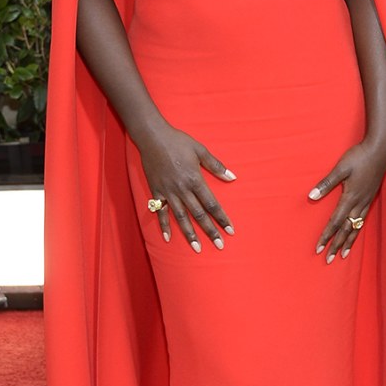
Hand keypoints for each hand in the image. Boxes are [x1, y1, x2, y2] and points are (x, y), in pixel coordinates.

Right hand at [139, 123, 235, 251]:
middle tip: (219, 245)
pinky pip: (160, 212)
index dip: (221, 218)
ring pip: (181, 217)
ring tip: (197, 248)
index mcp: (195, 179)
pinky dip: (164, 226)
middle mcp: (182, 189)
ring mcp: (168, 192)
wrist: (152, 137)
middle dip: (210, 231)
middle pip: (198, 215)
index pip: (212, 204)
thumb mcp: (200, 150)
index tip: (230, 230)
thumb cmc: (178, 141)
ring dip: (189, 234)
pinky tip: (168, 238)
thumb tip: (232, 178)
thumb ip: (216, 166)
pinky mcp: (156, 191)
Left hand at [308, 133, 385, 262]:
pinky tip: (354, 234)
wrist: (380, 150)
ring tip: (343, 255)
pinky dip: (357, 231)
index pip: (334, 222)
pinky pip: (362, 220)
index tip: (318, 249)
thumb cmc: (359, 156)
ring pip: (356, 227)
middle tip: (328, 260)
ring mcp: (366, 202)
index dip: (326, 236)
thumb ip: (326, 183)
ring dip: (348, 242)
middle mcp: (359, 204)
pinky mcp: (370, 198)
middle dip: (336, 245)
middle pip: (345, 230)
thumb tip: (311, 196)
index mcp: (350, 198)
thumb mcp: (341, 168)